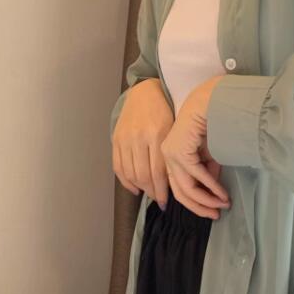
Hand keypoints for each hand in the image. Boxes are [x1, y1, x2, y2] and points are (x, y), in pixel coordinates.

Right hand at [112, 78, 172, 208]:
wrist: (145, 92)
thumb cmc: (167, 110)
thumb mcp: (175, 128)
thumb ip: (174, 151)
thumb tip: (177, 180)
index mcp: (158, 134)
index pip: (158, 171)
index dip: (162, 190)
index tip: (166, 202)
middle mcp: (139, 137)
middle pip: (144, 175)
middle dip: (152, 192)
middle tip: (159, 201)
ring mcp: (125, 138)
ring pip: (130, 173)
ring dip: (140, 188)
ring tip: (149, 194)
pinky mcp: (116, 139)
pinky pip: (118, 166)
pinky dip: (125, 181)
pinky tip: (134, 188)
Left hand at [160, 75, 230, 218]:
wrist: (210, 99)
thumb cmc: (210, 121)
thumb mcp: (210, 152)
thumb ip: (208, 170)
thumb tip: (212, 189)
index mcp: (171, 157)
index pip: (179, 187)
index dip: (196, 202)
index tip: (212, 211)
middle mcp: (166, 157)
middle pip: (181, 192)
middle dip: (200, 206)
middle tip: (216, 215)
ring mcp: (171, 154)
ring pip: (187, 188)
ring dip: (207, 199)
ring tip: (223, 205)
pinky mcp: (179, 151)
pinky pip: (196, 176)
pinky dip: (211, 187)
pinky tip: (222, 193)